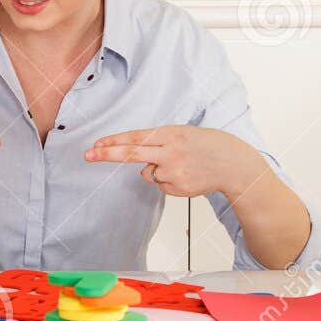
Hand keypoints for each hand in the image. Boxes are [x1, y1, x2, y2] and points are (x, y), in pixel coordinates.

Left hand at [85, 125, 267, 198]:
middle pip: (132, 154)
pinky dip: (169, 181)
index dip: (114, 141)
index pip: (136, 138)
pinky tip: (185, 175)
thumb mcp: (182, 133)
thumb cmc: (206, 144)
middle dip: (107, 154)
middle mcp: (170, 152)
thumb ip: (159, 144)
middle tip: (88, 155)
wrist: (232, 163)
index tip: (96, 143)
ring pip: (148, 173)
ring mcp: (174, 171)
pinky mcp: (178, 187)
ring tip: (181, 164)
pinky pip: (161, 185)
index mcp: (171, 134)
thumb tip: (140, 166)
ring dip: (157, 170)